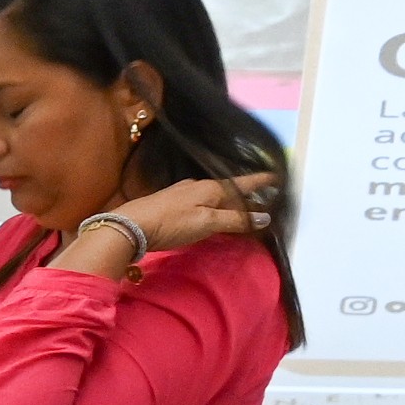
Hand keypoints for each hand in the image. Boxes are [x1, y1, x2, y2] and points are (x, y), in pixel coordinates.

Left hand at [103, 173, 280, 257]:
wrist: (128, 226)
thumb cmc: (171, 223)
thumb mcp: (208, 222)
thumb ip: (236, 220)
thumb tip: (265, 217)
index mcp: (211, 188)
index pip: (243, 184)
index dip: (260, 182)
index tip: (277, 177)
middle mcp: (198, 186)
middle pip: (229, 191)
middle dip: (247, 196)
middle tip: (265, 200)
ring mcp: (182, 194)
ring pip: (214, 196)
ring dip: (230, 202)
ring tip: (242, 208)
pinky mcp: (169, 204)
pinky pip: (201, 203)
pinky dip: (213, 207)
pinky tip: (211, 213)